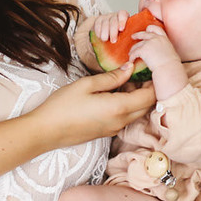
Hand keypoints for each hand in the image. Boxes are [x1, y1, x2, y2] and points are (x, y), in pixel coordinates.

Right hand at [32, 67, 154, 147]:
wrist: (46, 131)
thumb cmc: (63, 106)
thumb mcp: (87, 84)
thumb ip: (112, 77)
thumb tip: (129, 68)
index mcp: (119, 108)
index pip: (149, 96)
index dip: (154, 82)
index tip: (150, 68)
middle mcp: (121, 121)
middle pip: (147, 106)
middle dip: (148, 89)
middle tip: (139, 71)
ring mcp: (115, 129)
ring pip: (137, 112)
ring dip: (137, 97)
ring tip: (125, 80)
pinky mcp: (108, 132)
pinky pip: (126, 117)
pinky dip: (128, 105)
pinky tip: (115, 93)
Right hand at [92, 10, 128, 43]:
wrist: (108, 31)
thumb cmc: (120, 33)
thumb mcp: (125, 33)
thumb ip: (128, 34)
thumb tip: (132, 41)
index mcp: (123, 16)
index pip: (123, 14)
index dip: (122, 21)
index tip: (121, 29)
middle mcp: (114, 15)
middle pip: (113, 21)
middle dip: (113, 31)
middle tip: (113, 41)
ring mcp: (106, 17)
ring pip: (105, 23)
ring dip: (105, 32)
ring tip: (105, 39)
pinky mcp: (98, 20)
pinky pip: (98, 24)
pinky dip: (98, 31)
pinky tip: (99, 37)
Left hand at [129, 26, 187, 100]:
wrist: (169, 68)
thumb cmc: (171, 64)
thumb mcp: (170, 51)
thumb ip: (164, 48)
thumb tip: (161, 52)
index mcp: (164, 38)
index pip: (156, 29)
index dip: (150, 29)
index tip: (147, 30)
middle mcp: (156, 38)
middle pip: (144, 34)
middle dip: (137, 35)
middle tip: (133, 36)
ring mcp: (149, 43)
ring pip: (137, 45)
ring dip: (133, 49)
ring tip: (130, 54)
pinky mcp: (143, 50)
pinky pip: (134, 52)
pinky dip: (132, 57)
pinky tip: (131, 60)